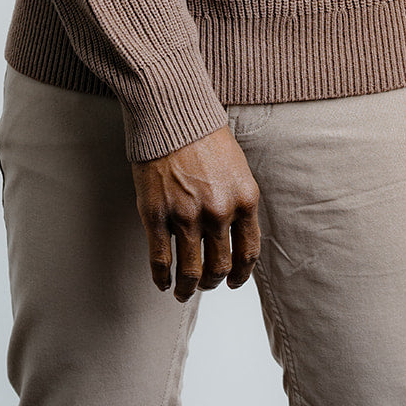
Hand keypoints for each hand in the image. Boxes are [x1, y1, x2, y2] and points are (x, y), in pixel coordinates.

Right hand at [131, 126, 261, 302]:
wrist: (171, 113)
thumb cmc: (203, 134)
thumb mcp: (236, 167)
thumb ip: (237, 201)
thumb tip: (234, 234)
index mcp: (244, 200)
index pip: (248, 252)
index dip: (241, 274)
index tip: (233, 281)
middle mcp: (219, 213)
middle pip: (220, 266)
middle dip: (213, 281)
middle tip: (206, 284)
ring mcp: (186, 216)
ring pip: (192, 271)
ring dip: (188, 288)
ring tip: (183, 293)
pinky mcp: (157, 216)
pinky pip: (161, 260)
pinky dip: (162, 278)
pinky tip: (162, 283)